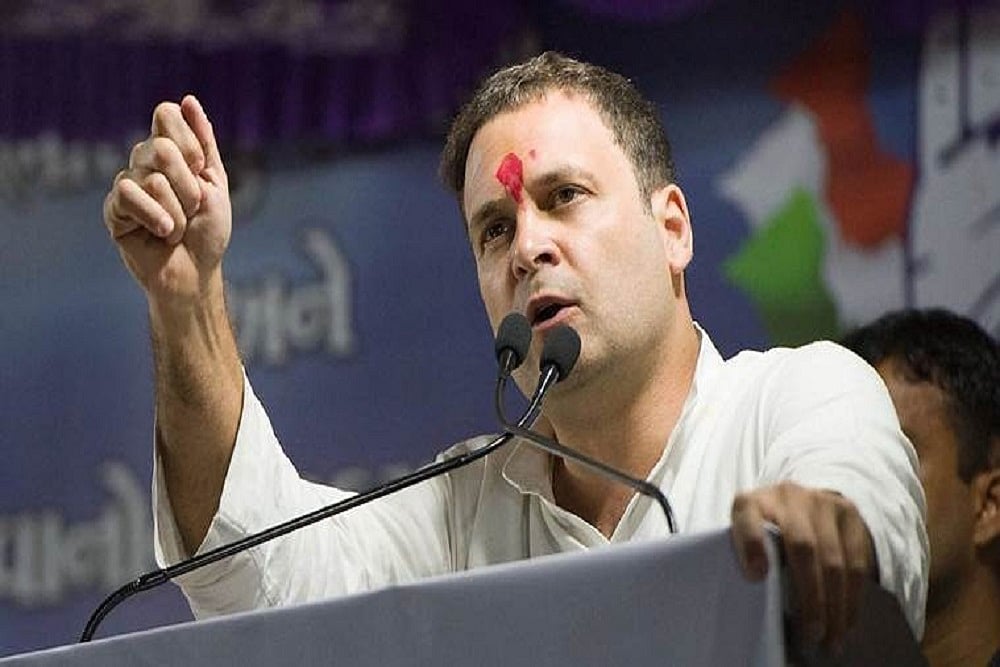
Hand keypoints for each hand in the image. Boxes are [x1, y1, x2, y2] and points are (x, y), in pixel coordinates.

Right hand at [104, 95, 230, 304]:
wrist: (197, 271)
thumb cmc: (209, 231)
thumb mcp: (215, 182)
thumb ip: (203, 141)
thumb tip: (187, 99)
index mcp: (170, 150)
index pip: (166, 114)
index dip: (189, 142)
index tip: (201, 169)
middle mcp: (144, 162)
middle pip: (162, 147)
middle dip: (189, 185)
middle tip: (194, 208)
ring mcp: (127, 183)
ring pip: (152, 177)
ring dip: (178, 209)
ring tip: (177, 228)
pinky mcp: (113, 209)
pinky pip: (128, 195)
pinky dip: (155, 217)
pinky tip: (161, 233)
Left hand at [730, 482, 873, 651]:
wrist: (797, 500)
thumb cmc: (764, 529)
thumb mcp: (745, 536)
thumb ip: (747, 554)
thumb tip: (759, 582)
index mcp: (752, 502)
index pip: (747, 517)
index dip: (751, 545)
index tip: (755, 576)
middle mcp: (786, 495)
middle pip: (802, 548)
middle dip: (810, 598)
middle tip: (811, 635)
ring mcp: (821, 501)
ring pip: (834, 559)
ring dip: (835, 606)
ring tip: (831, 638)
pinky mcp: (848, 512)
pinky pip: (857, 561)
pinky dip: (852, 596)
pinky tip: (846, 620)